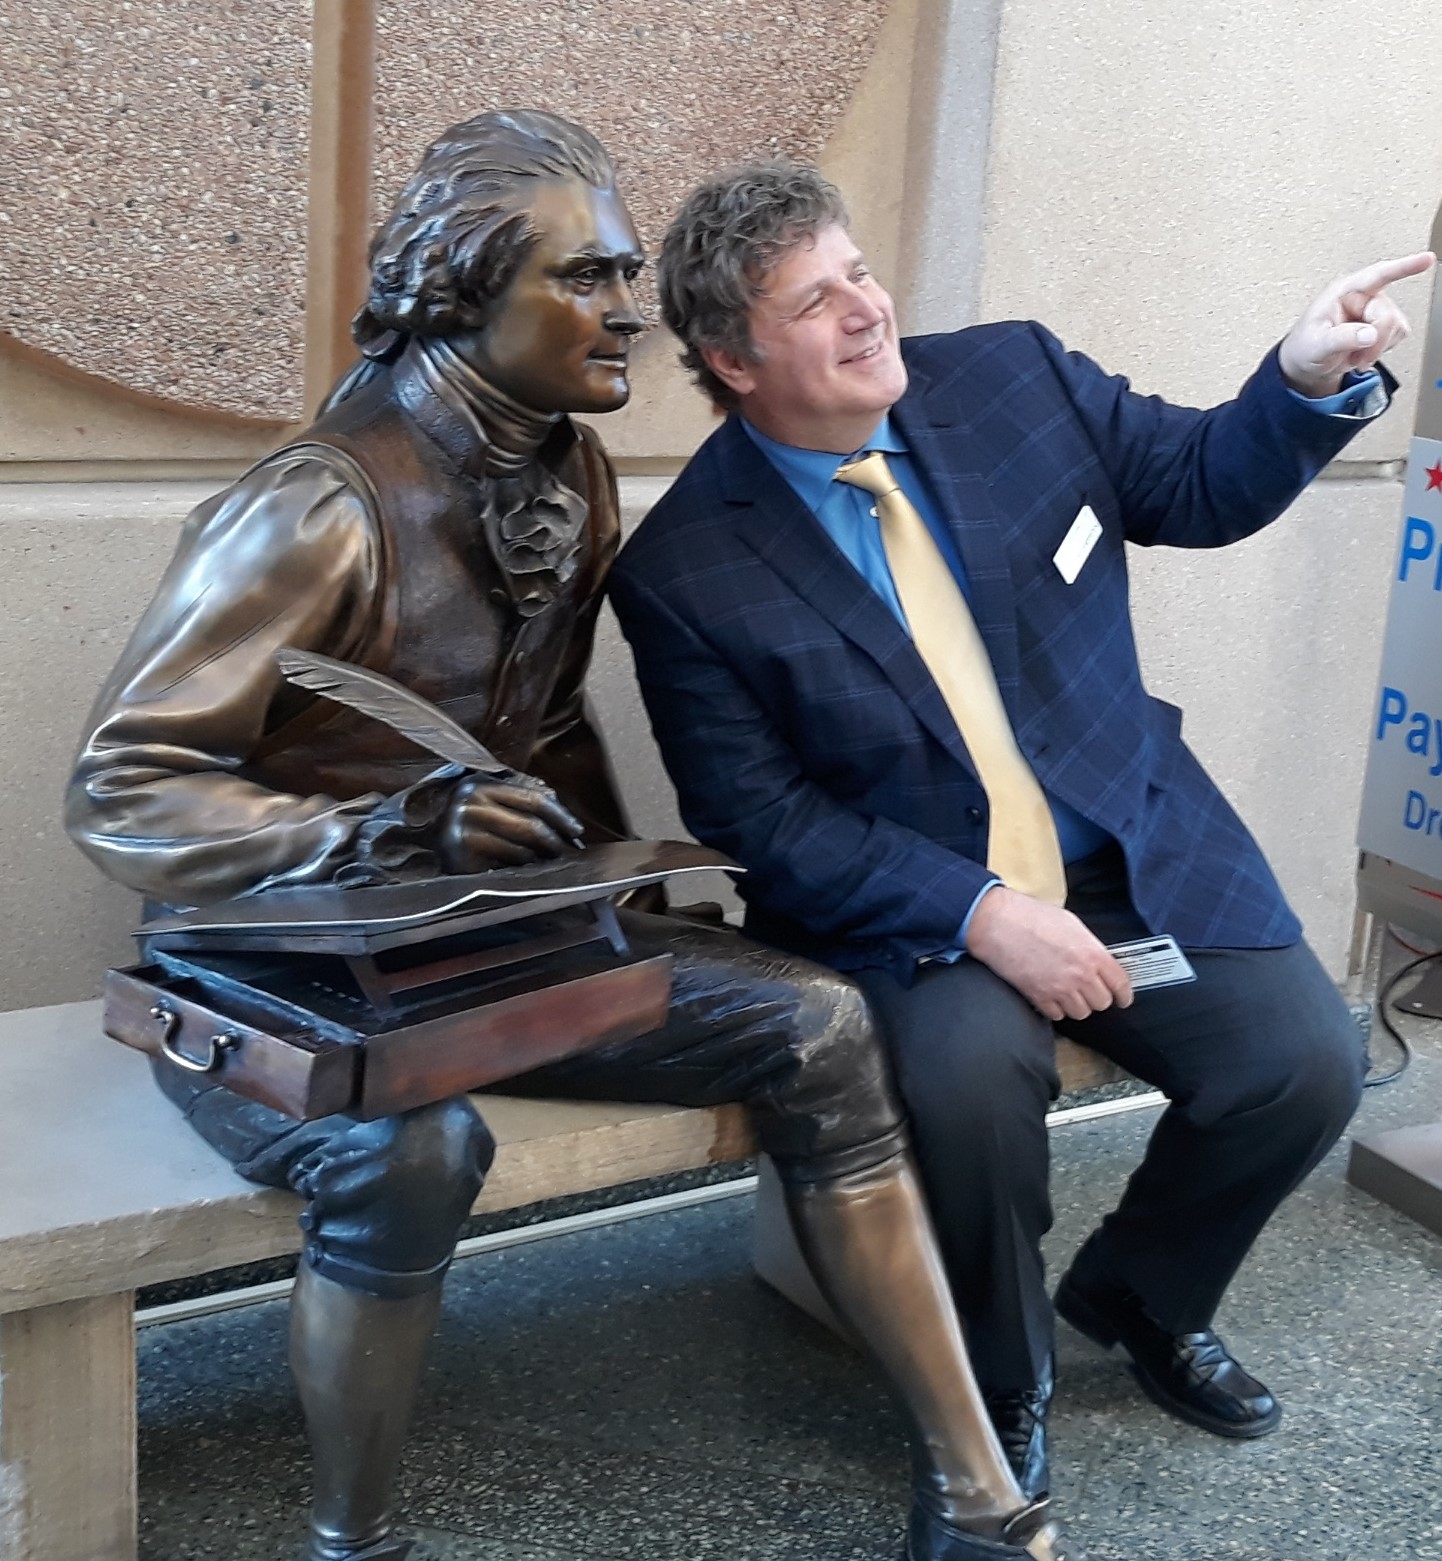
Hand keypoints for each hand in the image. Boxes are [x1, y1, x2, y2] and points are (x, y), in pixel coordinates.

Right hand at [438, 775, 585, 871]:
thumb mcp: (485, 797)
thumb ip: (518, 793)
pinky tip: (527, 871)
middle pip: (530, 825)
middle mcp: (469, 804)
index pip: (533, 798)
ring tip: (550, 862)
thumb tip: (556, 801)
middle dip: (556, 841)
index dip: (560, 816)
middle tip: (570, 851)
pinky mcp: (461, 859)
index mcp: (480, 784)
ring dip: (540, 859)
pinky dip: (520, 871)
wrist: (417, 841)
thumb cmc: (462, 819)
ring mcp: (463, 832)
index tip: (577, 831)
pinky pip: (504, 867)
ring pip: (520, 850)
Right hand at [964, 887, 1132, 1022]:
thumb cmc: (1030, 916)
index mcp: (1092, 955)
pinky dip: (1055, 1008)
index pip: (1121, 985)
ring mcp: (1059, 989)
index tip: (1122, 998)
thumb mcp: (1071, 924)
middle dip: (1096, 996)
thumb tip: (1099, 961)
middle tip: (1087, 987)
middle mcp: (1080, 976)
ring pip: (1080, 1013)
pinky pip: (1056, 1015)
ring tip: (1067, 991)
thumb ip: (1090, 946)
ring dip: (1076, 1004)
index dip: (1124, 995)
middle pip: (1102, 1003)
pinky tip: (1050, 994)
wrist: (997, 922)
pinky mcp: (1038, 997)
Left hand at [1278, 251, 1434, 397]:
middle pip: (1387, 315)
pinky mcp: (1382, 325)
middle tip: (1358, 357)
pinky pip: (1397, 336)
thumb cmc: (1305, 347)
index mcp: (1343, 292)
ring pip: (1396, 327)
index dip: (1403, 267)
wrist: (1307, 364)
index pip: (1377, 276)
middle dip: (1375, 341)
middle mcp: (1362, 297)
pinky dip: (1382, 350)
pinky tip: (1363, 353)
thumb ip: (1340, 338)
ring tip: (1355, 355)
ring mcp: (1374, 310)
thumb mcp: (1316, 345)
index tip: (1426, 260)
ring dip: (1378, 348)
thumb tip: (1369, 334)